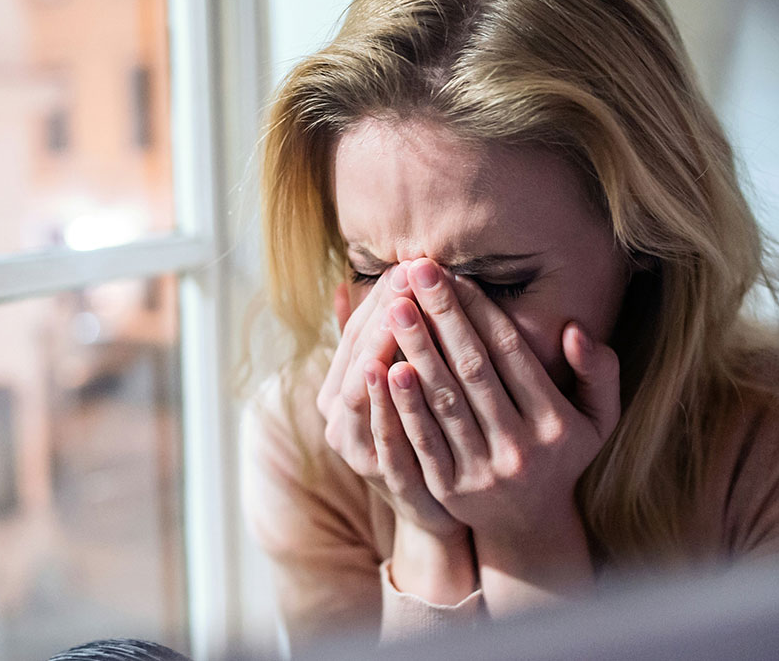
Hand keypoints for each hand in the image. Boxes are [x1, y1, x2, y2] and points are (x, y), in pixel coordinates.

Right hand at [316, 272, 462, 536]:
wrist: (441, 514)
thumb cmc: (421, 436)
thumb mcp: (395, 387)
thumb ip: (372, 343)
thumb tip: (343, 286)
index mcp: (338, 394)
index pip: (354, 335)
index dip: (378, 299)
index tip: (405, 264)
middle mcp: (339, 421)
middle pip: (358, 357)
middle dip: (383, 313)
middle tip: (408, 273)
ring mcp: (360, 451)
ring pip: (364, 391)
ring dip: (382, 345)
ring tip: (399, 307)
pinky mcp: (386, 480)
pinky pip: (383, 434)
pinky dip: (388, 401)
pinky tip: (399, 367)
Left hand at [382, 258, 619, 536]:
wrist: (528, 524)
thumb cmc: (561, 453)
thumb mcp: (599, 417)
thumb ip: (600, 371)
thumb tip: (574, 329)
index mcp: (556, 423)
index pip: (510, 354)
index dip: (479, 311)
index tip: (453, 273)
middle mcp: (520, 447)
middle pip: (473, 371)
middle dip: (442, 317)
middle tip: (415, 271)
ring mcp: (482, 471)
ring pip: (444, 402)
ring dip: (417, 351)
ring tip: (394, 307)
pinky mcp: (448, 490)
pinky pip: (422, 440)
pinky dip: (403, 404)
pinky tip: (383, 368)